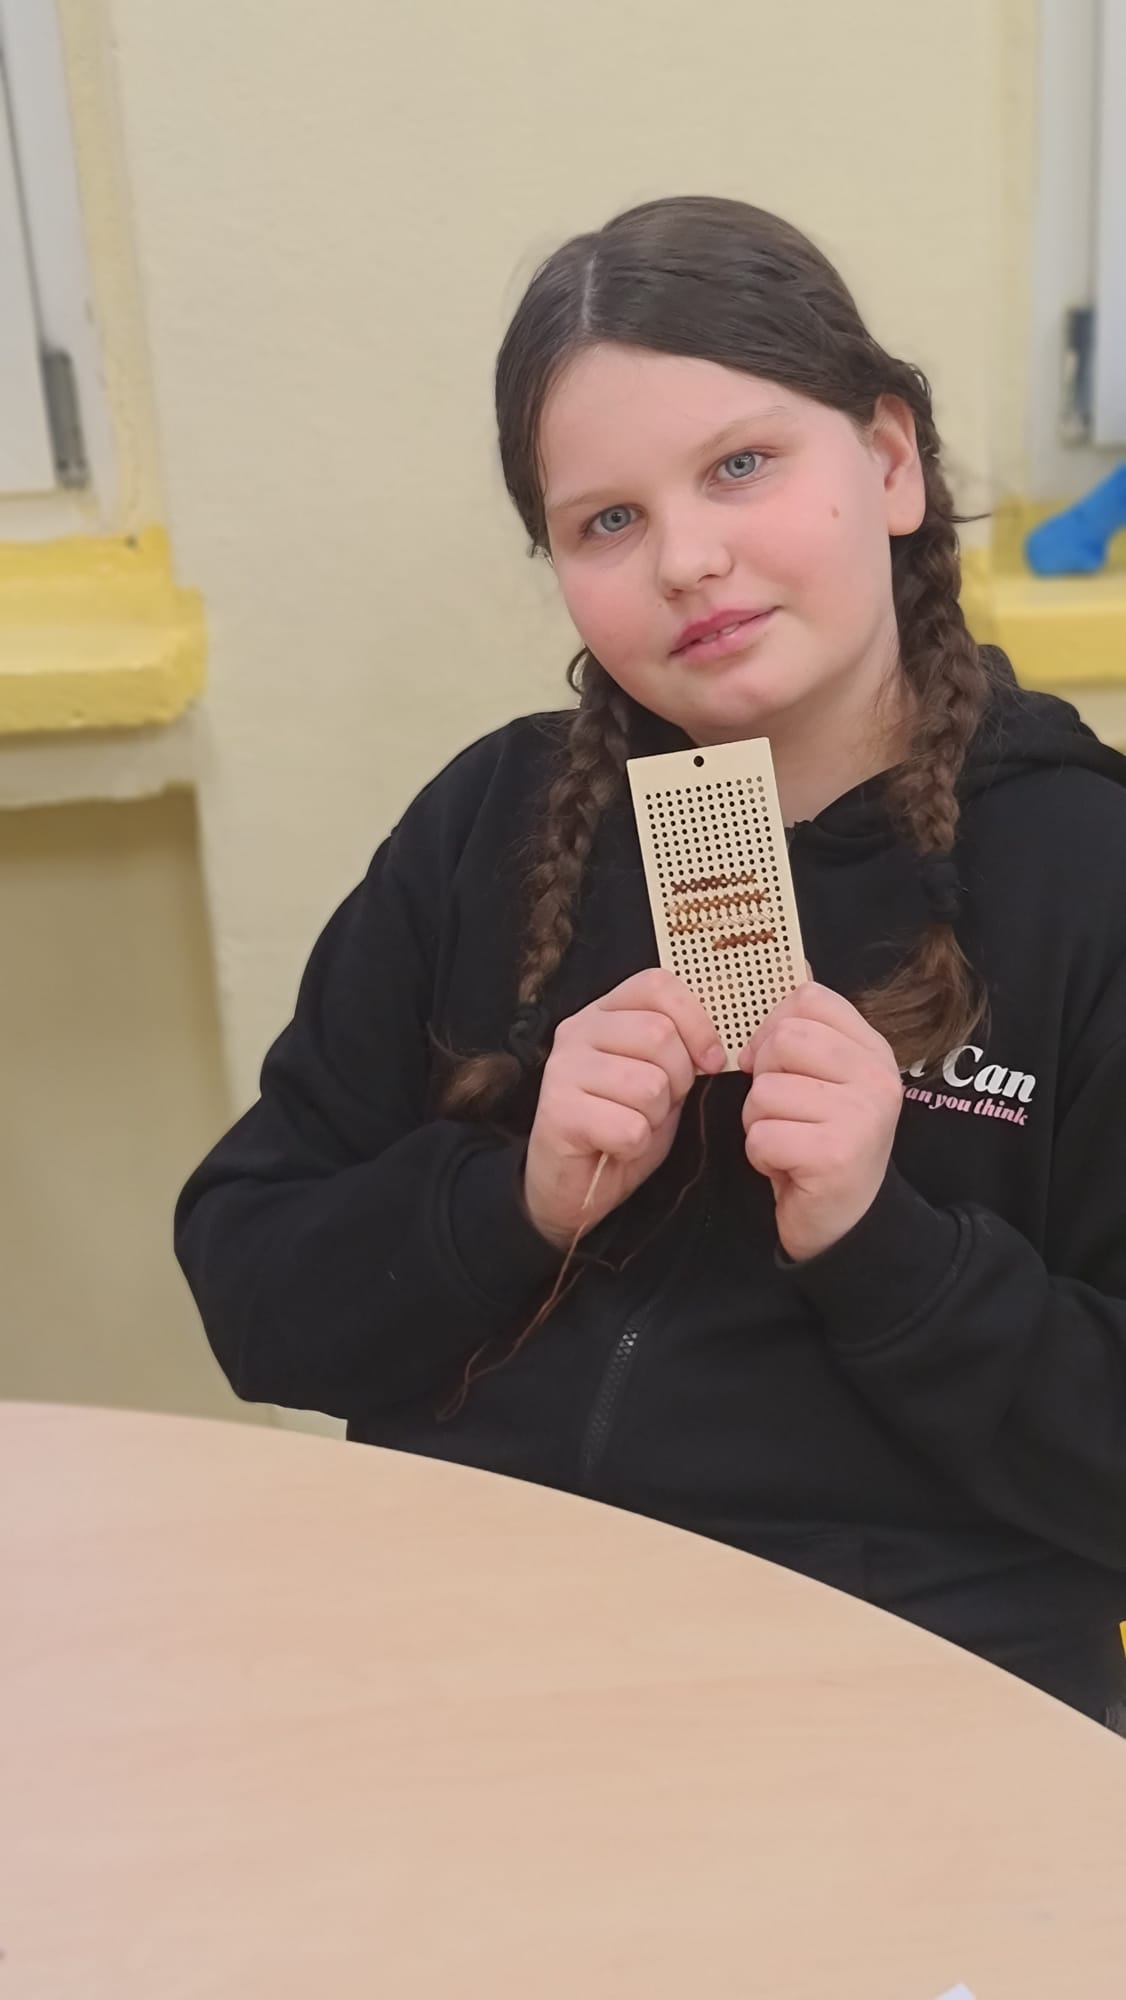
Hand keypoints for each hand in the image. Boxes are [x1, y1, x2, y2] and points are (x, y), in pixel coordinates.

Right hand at [523, 969, 725, 1249]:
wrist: (571, 1185)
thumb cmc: (618, 1125)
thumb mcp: (657, 1077)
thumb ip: (678, 1049)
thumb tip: (715, 1048)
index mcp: (602, 1013)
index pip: (657, 986)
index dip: (696, 1022)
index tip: (709, 1061)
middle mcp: (576, 1032)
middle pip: (659, 1034)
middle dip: (678, 1080)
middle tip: (656, 1105)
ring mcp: (562, 1070)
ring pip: (648, 1083)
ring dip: (654, 1117)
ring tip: (632, 1124)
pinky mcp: (558, 1113)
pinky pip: (630, 1126)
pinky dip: (635, 1145)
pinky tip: (615, 1146)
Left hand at [737, 982, 902, 1262]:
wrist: (846, 1224)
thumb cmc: (823, 1144)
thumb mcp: (823, 1079)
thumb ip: (810, 1029)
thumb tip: (793, 960)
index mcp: (873, 1050)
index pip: (809, 998)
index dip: (774, 1028)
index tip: (776, 1063)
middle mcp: (877, 1077)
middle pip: (782, 1039)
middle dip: (763, 1080)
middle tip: (785, 1112)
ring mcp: (862, 1115)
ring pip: (764, 1091)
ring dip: (759, 1123)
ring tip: (789, 1142)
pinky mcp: (836, 1155)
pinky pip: (762, 1134)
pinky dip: (760, 1156)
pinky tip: (787, 1168)